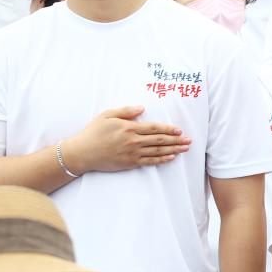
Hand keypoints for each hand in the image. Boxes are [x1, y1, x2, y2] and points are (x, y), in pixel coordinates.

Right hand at [62, 106, 190, 173]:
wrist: (82, 153)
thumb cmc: (94, 132)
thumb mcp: (107, 115)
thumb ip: (126, 111)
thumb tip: (142, 107)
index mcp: (129, 128)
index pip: (154, 128)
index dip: (168, 129)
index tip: (179, 130)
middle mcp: (133, 141)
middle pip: (159, 140)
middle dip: (176, 140)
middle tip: (189, 140)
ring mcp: (132, 154)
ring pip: (157, 151)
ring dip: (173, 150)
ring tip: (185, 148)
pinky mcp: (130, 163)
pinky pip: (149, 161)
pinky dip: (161, 159)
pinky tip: (171, 157)